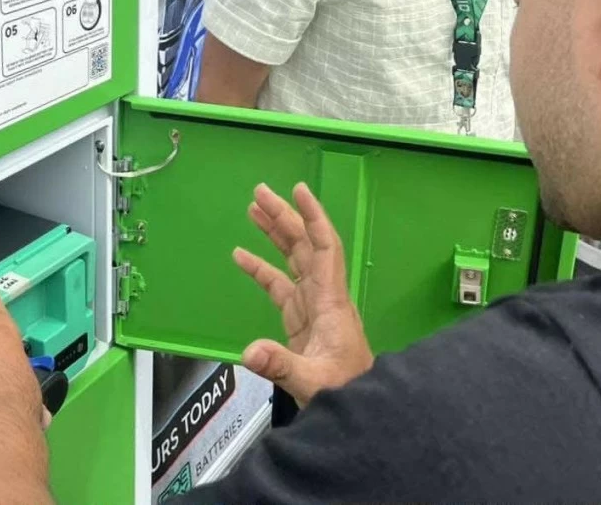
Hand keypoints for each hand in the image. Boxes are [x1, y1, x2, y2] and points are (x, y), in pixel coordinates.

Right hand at [233, 183, 373, 407]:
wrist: (359, 409)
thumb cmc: (344, 391)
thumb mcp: (312, 381)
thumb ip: (281, 365)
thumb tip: (249, 352)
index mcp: (331, 302)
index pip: (324, 248)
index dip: (313, 218)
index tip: (299, 191)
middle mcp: (323, 296)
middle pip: (304, 246)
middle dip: (285, 217)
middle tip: (260, 192)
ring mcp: (312, 307)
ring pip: (293, 259)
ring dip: (275, 233)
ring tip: (253, 209)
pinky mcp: (300, 321)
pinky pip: (279, 286)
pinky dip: (261, 269)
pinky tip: (240, 256)